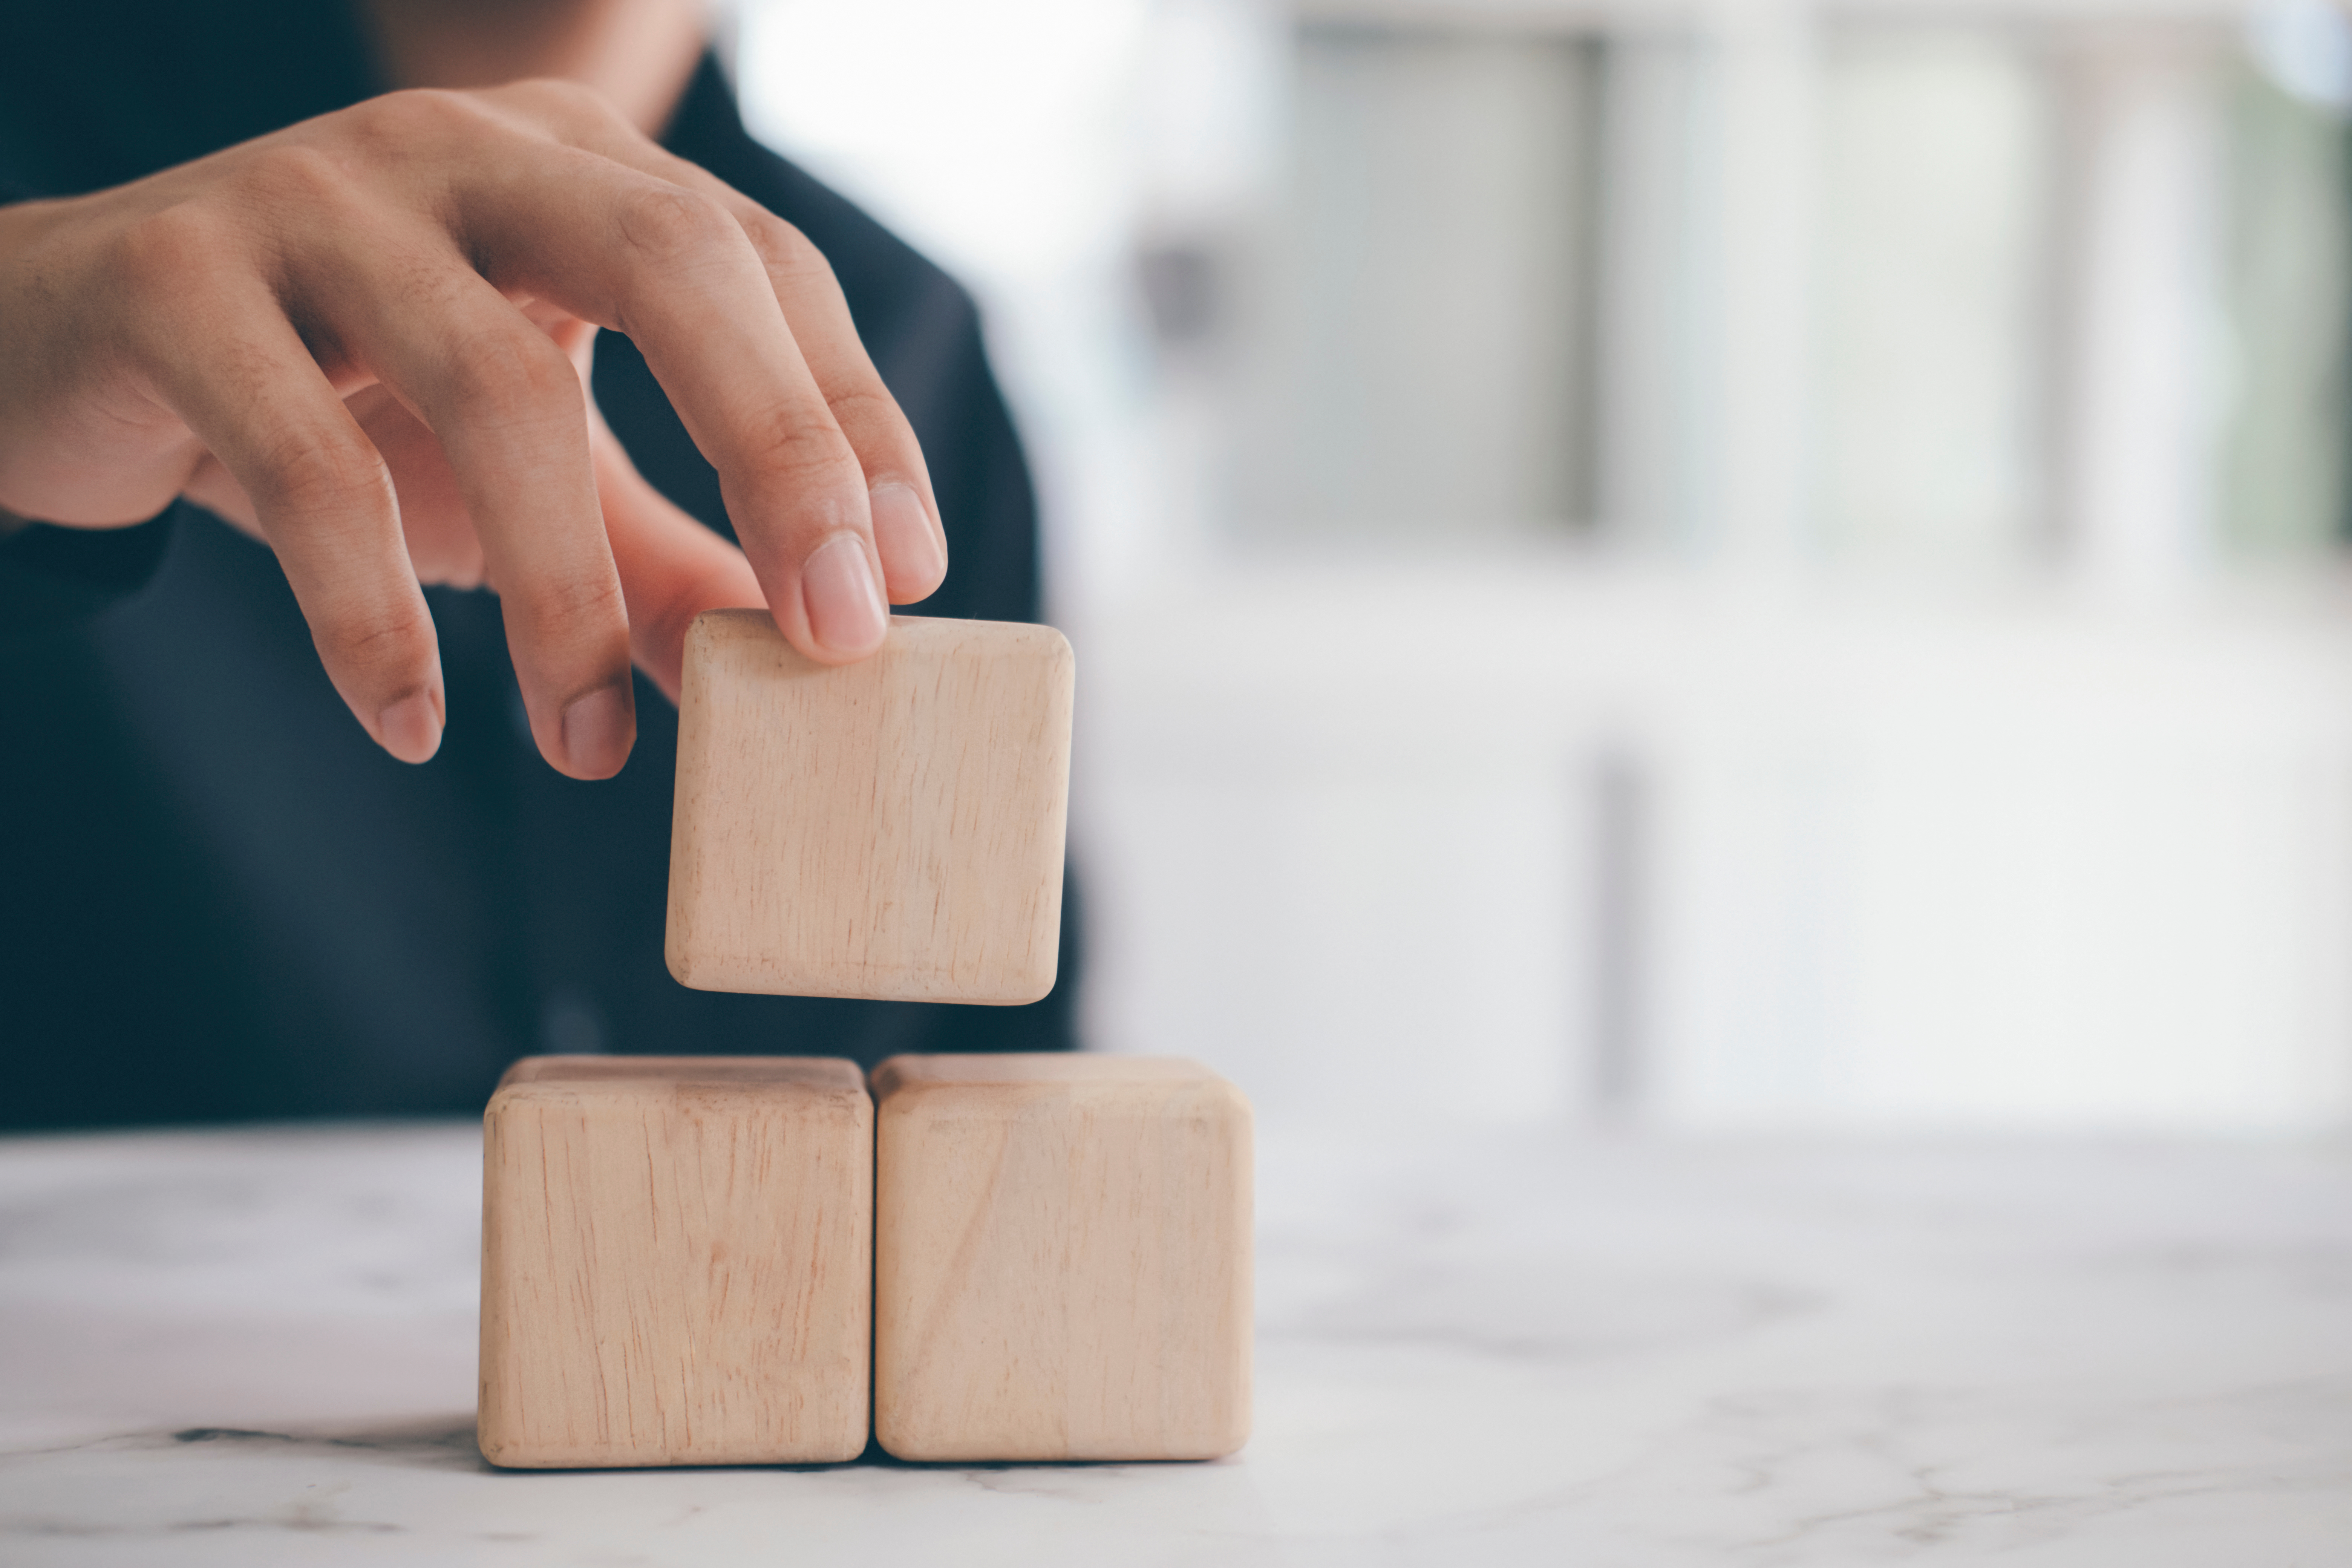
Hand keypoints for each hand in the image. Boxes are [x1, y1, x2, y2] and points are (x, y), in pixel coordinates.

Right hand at [0, 81, 950, 776]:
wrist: (80, 348)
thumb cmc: (345, 402)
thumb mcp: (529, 471)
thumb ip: (662, 558)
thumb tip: (795, 666)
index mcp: (579, 171)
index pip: (766, 266)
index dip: (853, 416)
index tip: (914, 574)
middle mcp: (470, 153)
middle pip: (674, 263)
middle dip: (776, 448)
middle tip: (831, 632)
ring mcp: (319, 198)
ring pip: (491, 379)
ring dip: (564, 590)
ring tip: (586, 747)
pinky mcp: (180, 279)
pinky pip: (305, 461)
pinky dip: (369, 612)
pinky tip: (410, 720)